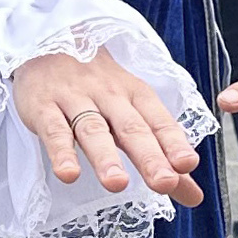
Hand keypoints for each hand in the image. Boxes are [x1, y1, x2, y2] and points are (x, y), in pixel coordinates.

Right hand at [12, 47, 204, 206]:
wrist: (49, 41)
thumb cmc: (98, 87)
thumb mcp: (132, 112)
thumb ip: (161, 156)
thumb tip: (194, 196)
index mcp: (135, 96)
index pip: (158, 121)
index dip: (174, 142)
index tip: (187, 164)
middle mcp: (109, 96)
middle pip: (131, 128)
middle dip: (149, 156)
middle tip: (164, 183)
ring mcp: (75, 100)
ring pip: (93, 130)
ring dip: (105, 157)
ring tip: (117, 185)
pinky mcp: (43, 107)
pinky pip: (54, 131)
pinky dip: (61, 152)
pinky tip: (68, 174)